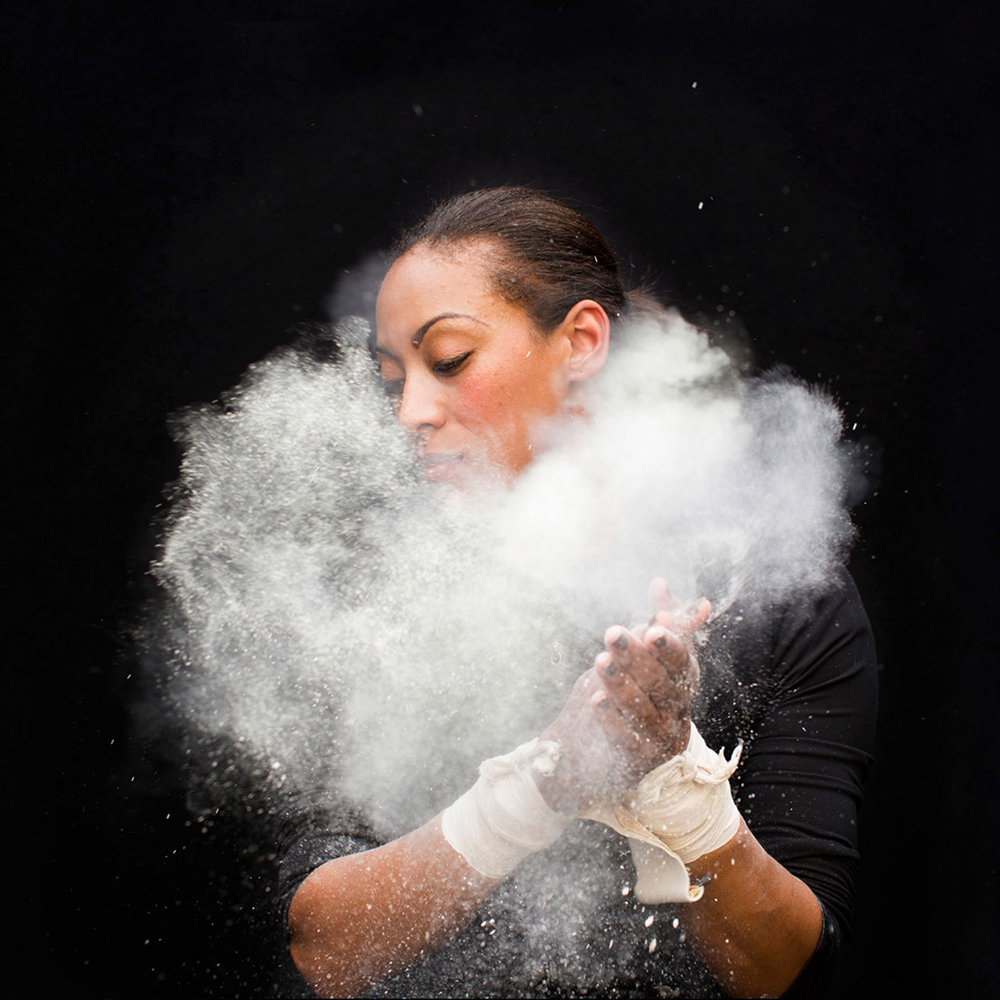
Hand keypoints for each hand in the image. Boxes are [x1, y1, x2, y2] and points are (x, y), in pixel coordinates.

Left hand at [537, 580, 710, 813]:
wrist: (622, 745)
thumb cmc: (639, 688)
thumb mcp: (650, 653)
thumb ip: (659, 620)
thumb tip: (660, 583)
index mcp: (683, 678)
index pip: (682, 661)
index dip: (669, 645)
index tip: (653, 627)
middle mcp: (676, 707)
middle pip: (661, 683)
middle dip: (637, 657)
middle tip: (613, 635)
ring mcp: (659, 734)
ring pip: (643, 709)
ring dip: (621, 684)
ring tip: (600, 662)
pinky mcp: (637, 756)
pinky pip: (625, 737)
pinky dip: (611, 719)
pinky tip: (596, 701)